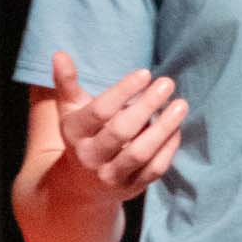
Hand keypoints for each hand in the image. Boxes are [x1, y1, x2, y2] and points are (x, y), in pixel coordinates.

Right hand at [53, 52, 186, 195]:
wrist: (82, 186)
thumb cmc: (82, 136)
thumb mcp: (70, 110)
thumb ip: (66, 83)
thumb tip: (60, 54)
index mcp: (75, 133)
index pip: (100, 110)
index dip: (123, 91)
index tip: (145, 73)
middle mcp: (91, 157)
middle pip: (121, 131)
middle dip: (147, 106)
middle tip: (167, 83)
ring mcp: (111, 176)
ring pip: (141, 153)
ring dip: (164, 128)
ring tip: (181, 105)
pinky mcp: (132, 188)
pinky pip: (155, 169)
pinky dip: (169, 148)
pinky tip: (177, 128)